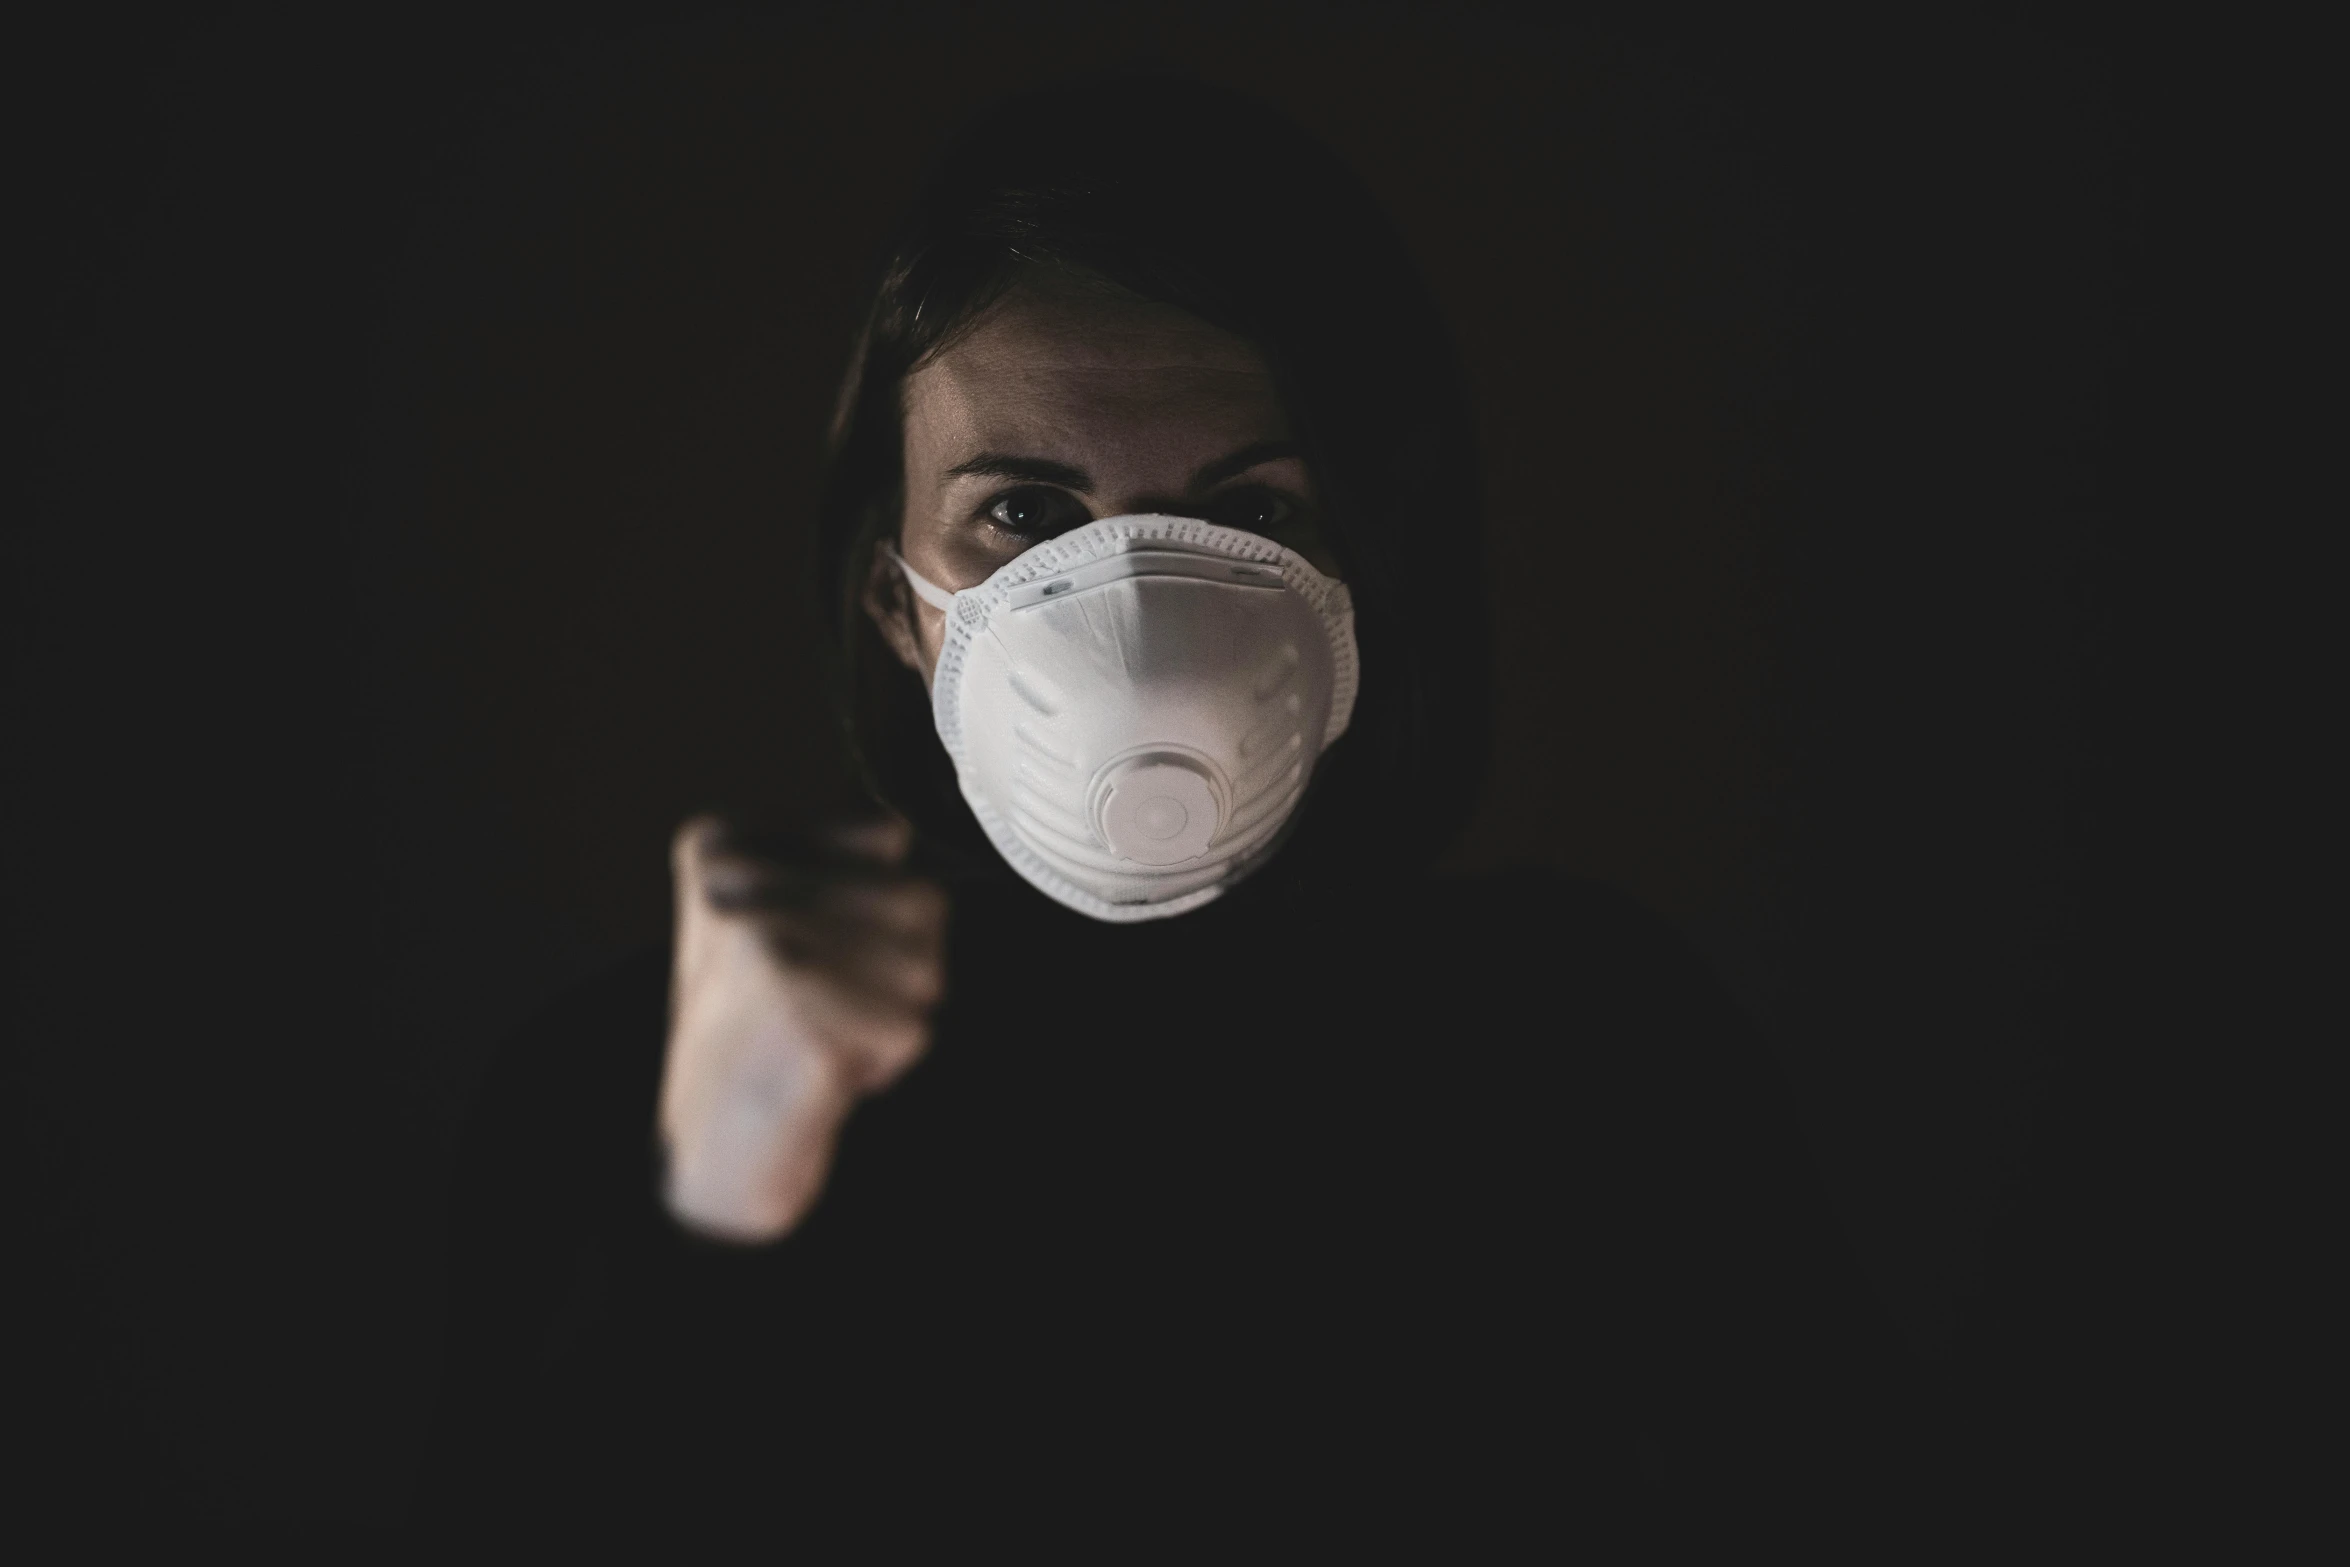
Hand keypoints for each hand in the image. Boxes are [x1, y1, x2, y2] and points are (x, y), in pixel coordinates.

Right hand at [656, 813, 947, 1243]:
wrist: (708, 1147)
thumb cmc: (754, 1030)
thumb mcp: (775, 915)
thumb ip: (835, 860)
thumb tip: (892, 831)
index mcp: (721, 845)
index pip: (884, 837)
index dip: (876, 910)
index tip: (811, 953)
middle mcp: (737, 883)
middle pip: (920, 899)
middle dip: (900, 965)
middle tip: (825, 1005)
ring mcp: (768, 944)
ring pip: (926, 964)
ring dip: (893, 1015)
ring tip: (821, 1034)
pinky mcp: (802, 1011)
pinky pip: (913, 1026)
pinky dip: (886, 1061)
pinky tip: (823, 1071)